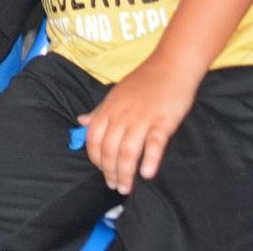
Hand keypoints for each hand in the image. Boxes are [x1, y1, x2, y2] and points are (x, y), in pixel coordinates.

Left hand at [78, 56, 199, 193]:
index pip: (93, 138)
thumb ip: (99, 111)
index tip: (101, 170)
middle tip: (115, 186)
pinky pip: (154, 144)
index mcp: (109, 109)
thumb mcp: (115, 94)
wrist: (171, 65)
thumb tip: (81, 121)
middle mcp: (122, 115)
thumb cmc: (144, 81)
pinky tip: (147, 174)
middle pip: (109, 149)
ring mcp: (142, 118)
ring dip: (125, 173)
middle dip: (109, 171)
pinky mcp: (163, 122)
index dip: (95, 157)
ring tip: (126, 188)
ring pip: (127, 151)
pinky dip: (149, 160)